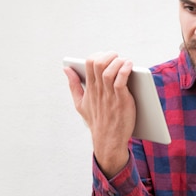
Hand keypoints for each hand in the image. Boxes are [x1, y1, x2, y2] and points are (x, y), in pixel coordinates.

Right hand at [64, 52, 135, 176]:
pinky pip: (121, 81)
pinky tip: (130, 66)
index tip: (106, 56)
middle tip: (118, 58)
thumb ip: (73, 85)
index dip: (98, 55)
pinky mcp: (121, 101)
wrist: (108, 141)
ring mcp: (109, 96)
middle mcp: (99, 90)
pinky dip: (125, 70)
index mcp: (90, 88)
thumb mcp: (80, 103)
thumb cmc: (97, 121)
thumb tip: (66, 69)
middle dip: (109, 55)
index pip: (89, 63)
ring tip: (125, 61)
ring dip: (118, 62)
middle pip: (98, 63)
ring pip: (109, 71)